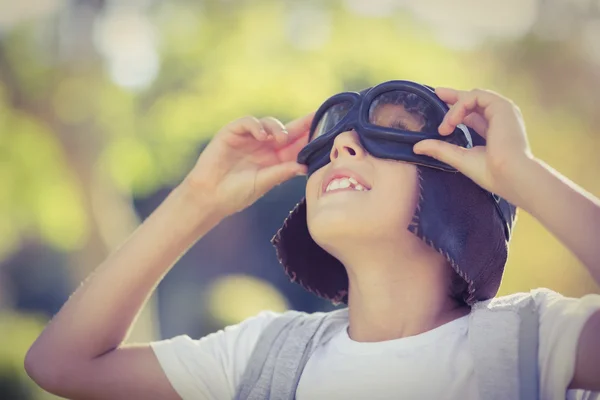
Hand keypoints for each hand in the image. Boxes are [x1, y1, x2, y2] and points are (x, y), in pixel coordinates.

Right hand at [183, 113, 313, 216]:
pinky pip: (248, 122)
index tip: (326, 128)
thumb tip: (305, 166)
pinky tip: (262, 136)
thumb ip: (282, 172)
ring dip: (277, 127)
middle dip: (301, 123)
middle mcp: (263, 147)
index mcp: (274, 159)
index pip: (295, 144)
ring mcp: (248, 138)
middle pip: (286, 130)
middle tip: (314, 118)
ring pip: (268, 123)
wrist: (209, 196)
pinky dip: (257, 125)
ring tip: (280, 138)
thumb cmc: (236, 194)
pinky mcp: (232, 133)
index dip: (308, 136)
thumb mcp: (264, 183)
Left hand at [413, 87, 533, 201]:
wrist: (511, 176)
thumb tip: (416, 147)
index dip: (455, 109)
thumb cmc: (491, 173)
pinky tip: (452, 122)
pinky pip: (476, 96)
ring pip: (473, 97)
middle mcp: (500, 118)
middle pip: (474, 100)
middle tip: (436, 92)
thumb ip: (440, 149)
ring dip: (454, 109)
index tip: (438, 103)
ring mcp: (503, 111)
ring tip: (444, 128)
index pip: (472, 113)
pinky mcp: (503, 107)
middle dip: (454, 96)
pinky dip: (461, 106)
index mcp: (494, 129)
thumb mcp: (459, 158)